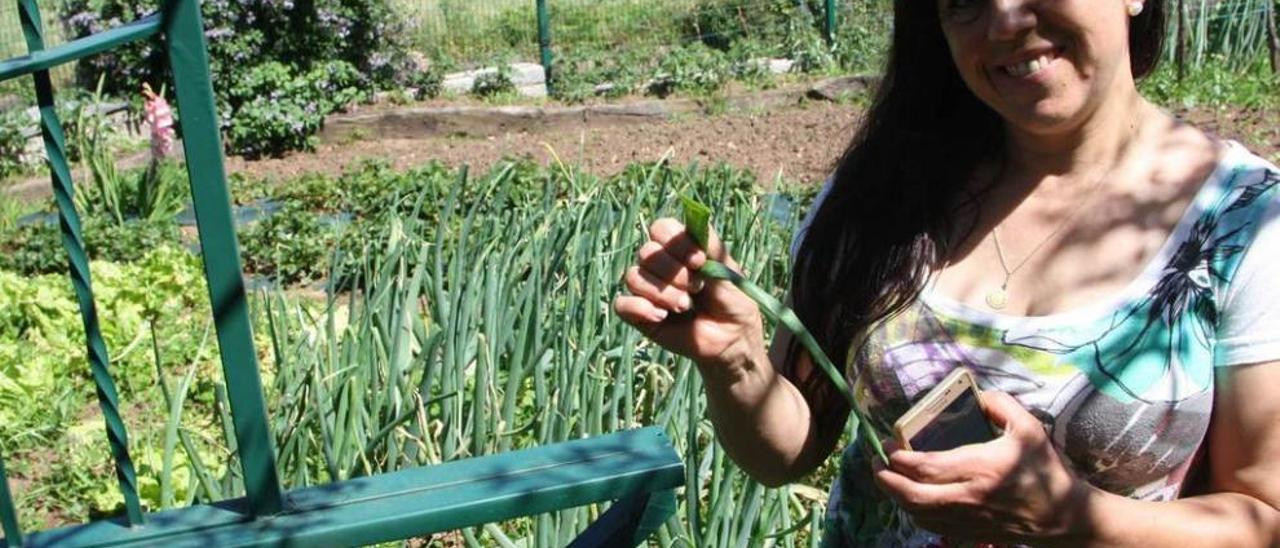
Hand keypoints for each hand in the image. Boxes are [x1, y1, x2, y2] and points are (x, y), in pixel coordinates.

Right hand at [613, 218, 764, 371]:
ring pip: (633, 277)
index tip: (699, 261)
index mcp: (678, 248)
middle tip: (696, 288)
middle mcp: (659, 264)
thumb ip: (711, 245)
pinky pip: (622, 304)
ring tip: (684, 306)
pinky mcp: (639, 315)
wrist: (731, 338)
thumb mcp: (728, 269)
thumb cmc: (731, 300)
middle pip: (646, 253)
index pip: (660, 228)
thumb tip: (696, 220)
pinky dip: (641, 308)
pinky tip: (662, 317)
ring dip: (662, 293)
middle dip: (674, 273)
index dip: (676, 243)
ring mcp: (647, 289)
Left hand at [873, 391, 1096, 544]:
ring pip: (917, 514)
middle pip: (911, 495)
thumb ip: (1002, 405)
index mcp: (980, 467)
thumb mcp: (1030, 428)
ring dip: (896, 497)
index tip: (888, 444)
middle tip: (876, 463)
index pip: (925, 466)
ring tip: (888, 479)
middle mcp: (969, 497)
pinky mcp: (971, 533)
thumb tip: (978, 394)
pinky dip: (915, 513)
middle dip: (885, 479)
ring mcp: (968, 519)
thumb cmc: (1046, 470)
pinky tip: (912, 499)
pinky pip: (932, 527)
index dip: (898, 457)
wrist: (1066, 516)